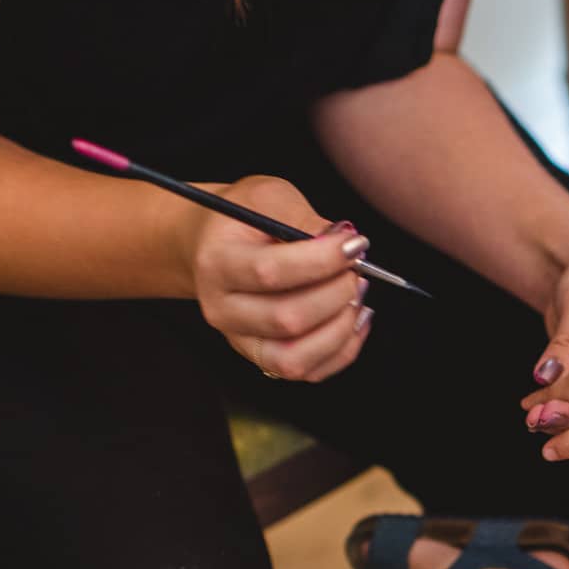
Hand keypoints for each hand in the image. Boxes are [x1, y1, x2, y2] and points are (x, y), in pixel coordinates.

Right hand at [187, 175, 372, 381]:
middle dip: (336, 293)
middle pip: (287, 320)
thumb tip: (346, 245)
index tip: (354, 244)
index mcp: (217, 264)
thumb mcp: (268, 198)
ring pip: (296, 357)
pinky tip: (354, 317)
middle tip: (356, 268)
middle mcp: (223, 310)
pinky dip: (343, 348)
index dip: (322, 260)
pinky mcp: (263, 358)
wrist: (211, 247)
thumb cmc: (242, 220)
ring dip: (340, 327)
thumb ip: (305, 220)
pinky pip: (310, 371)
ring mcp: (241, 340)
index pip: (270, 272)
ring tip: (356, 293)